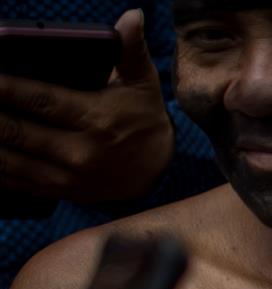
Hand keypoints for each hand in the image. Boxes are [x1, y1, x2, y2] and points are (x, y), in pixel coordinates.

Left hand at [0, 10, 172, 203]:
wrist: (160, 172)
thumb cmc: (144, 119)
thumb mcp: (143, 83)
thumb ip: (131, 50)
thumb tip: (132, 16)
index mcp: (96, 119)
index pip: (40, 100)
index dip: (5, 88)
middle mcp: (80, 152)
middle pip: (17, 131)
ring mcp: (69, 177)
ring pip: (11, 159)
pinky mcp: (62, 192)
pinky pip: (18, 181)